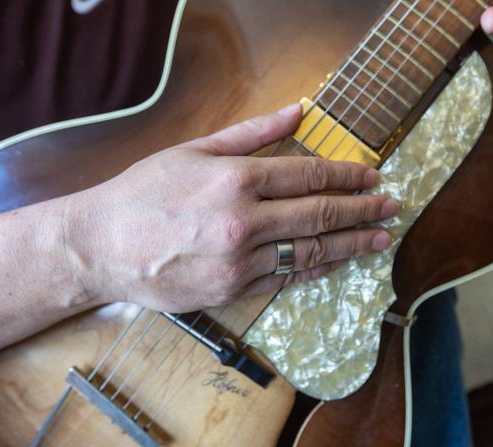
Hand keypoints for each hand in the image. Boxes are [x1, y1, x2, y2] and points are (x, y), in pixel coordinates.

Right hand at [65, 104, 396, 312]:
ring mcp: (241, 261)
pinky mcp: (233, 290)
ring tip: (380, 239)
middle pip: (320, 215)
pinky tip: (338, 261)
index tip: (371, 175)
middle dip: (363, 210)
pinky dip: (317, 267)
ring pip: (311, 251)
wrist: (101, 246)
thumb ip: (251, 133)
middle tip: (391, 206)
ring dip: (351, 244)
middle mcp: (244, 222)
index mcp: (236, 180)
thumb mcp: (193, 150)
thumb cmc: (143, 193)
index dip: (347, 176)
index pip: (309, 176)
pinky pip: (286, 278)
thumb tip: (297, 110)